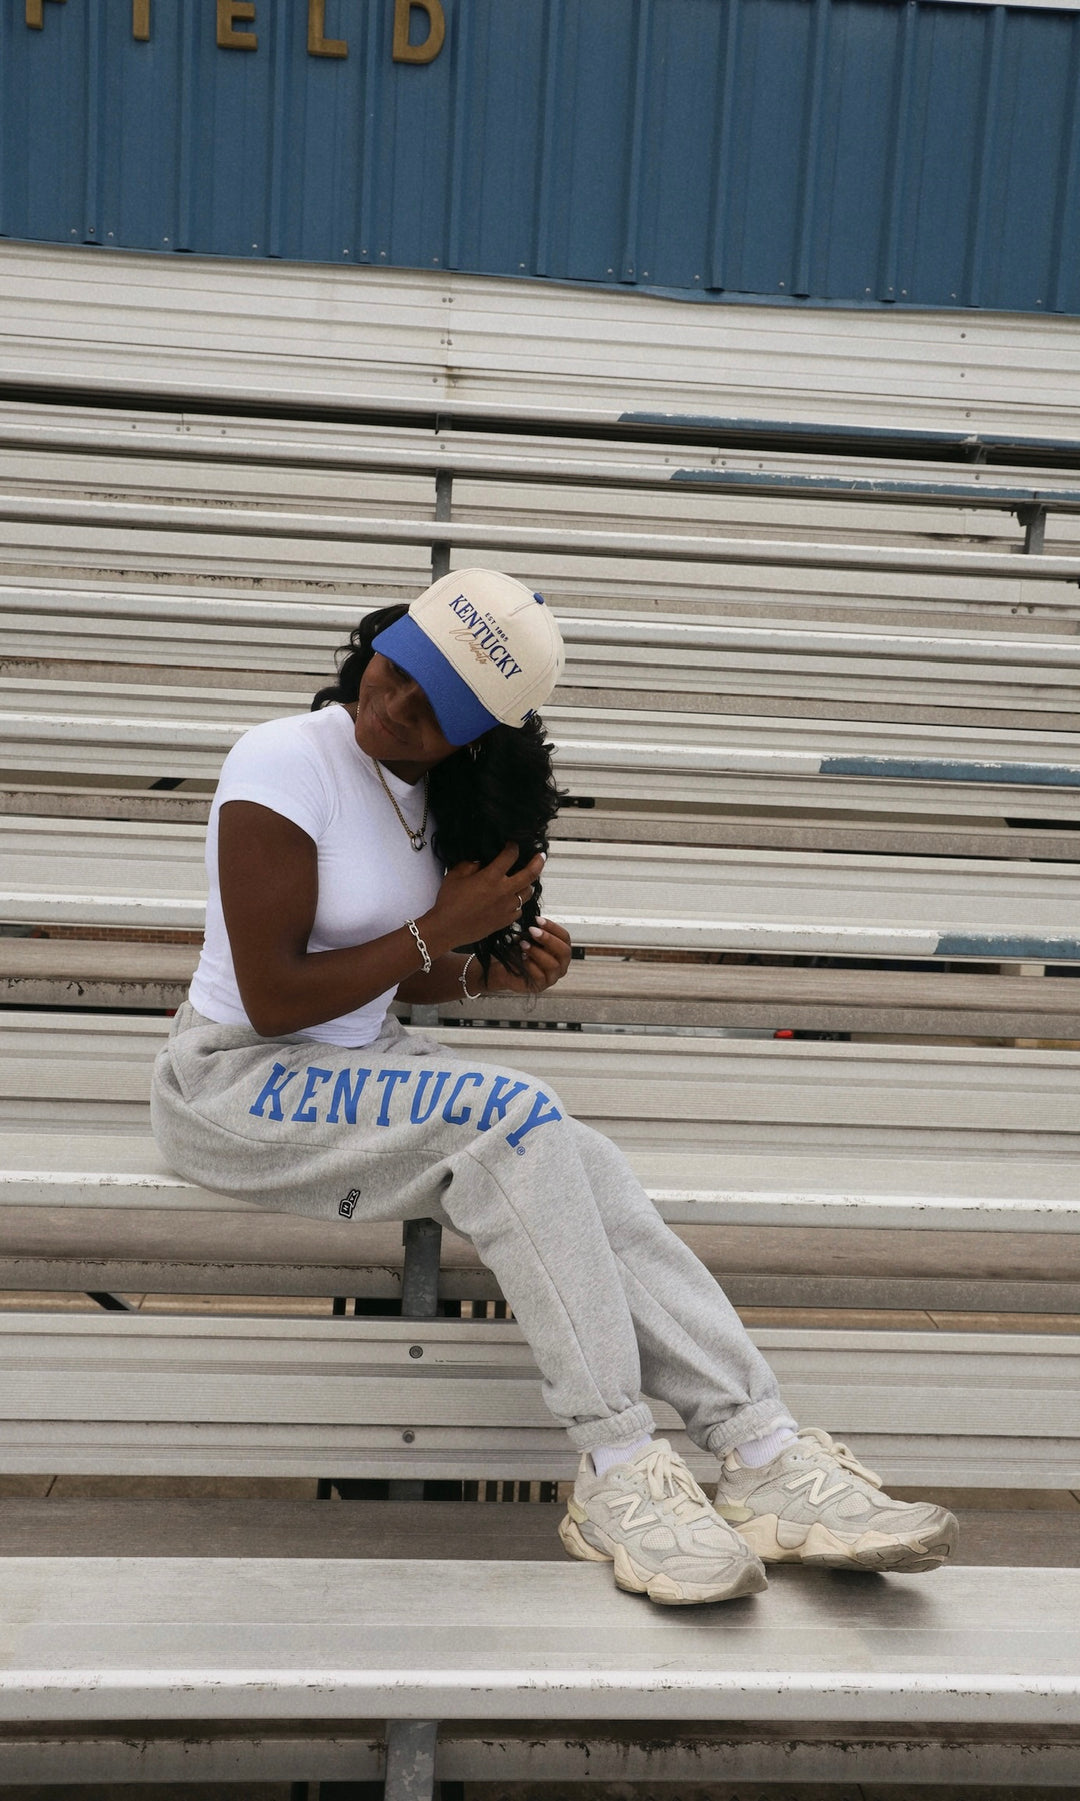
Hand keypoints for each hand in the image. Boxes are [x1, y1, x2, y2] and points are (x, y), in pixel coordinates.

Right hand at [428, 843, 544, 950]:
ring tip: (526, 881)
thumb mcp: (455, 876)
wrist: (447, 928)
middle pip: (530, 874)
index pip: (510, 856)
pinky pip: (519, 910)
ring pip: (528, 893)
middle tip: (541, 856)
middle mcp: (504, 891)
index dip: (513, 847)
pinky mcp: (505, 920)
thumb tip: (480, 862)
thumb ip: (470, 865)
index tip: (512, 845)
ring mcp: (507, 907)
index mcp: (491, 877)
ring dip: (528, 884)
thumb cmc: (449, 902)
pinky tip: (512, 901)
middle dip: (538, 862)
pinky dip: (518, 903)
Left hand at [496, 916, 572, 994]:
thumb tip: (534, 924)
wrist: (504, 969)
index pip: (564, 937)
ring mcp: (552, 977)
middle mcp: (561, 964)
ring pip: (553, 965)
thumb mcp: (528, 939)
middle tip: (532, 931)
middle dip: (548, 939)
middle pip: (564, 951)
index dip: (553, 927)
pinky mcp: (541, 986)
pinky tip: (522, 958)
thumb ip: (534, 932)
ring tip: (523, 944)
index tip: (538, 920)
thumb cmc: (519, 953)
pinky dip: (531, 965)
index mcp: (561, 950)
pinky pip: (541, 976)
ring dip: (537, 952)